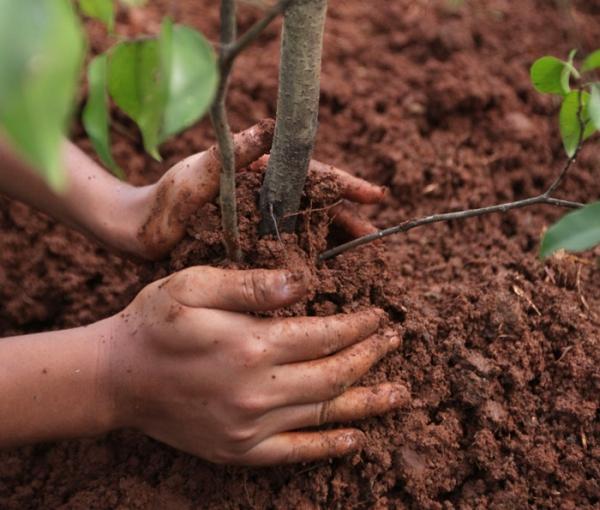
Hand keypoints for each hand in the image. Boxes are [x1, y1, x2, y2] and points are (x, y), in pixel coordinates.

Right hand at [106, 267, 407, 464]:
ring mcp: (249, 427)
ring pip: (324, 413)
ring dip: (367, 401)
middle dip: (371, 356)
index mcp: (249, 345)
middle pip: (333, 374)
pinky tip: (357, 438)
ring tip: (400, 393)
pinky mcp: (239, 449)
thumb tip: (304, 283)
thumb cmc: (155, 323)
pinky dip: (330, 446)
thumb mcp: (194, 286)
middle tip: (396, 343)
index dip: (358, 325)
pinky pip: (296, 452)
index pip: (324, 334)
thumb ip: (251, 285)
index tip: (379, 316)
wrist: (116, 379)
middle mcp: (256, 390)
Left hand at [131, 120, 385, 259]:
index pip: (310, 174)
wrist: (138, 232)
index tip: (374, 196)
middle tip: (373, 234)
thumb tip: (272, 126)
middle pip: (315, 203)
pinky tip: (324, 273)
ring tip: (359, 256)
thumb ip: (234, 152)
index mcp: (259, 172)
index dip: (344, 184)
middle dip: (346, 216)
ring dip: (332, 239)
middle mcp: (264, 196)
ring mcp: (259, 222)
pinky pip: (287, 250)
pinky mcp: (251, 245)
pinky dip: (307, 258)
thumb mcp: (198, 172)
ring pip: (305, 227)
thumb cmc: (164, 199)